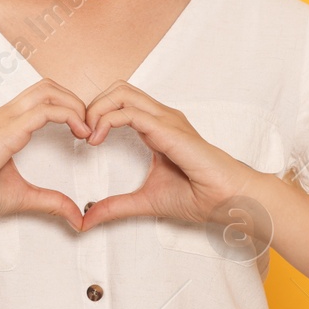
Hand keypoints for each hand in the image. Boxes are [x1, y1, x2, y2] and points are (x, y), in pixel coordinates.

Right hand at [0, 79, 90, 231]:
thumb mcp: (22, 197)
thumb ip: (51, 202)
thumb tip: (77, 217)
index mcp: (6, 124)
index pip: (42, 98)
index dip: (68, 108)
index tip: (84, 133)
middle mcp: (5, 115)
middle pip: (47, 87)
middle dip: (75, 101)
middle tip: (89, 127)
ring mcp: (4, 119)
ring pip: (47, 91)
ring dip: (74, 105)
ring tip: (86, 128)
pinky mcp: (5, 130)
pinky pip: (43, 111)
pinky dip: (68, 116)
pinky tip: (79, 133)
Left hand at [76, 81, 267, 240]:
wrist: (228, 200)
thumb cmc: (199, 196)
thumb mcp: (144, 202)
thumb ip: (115, 207)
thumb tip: (86, 219)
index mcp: (156, 127)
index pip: (120, 102)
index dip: (96, 114)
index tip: (82, 140)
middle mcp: (160, 117)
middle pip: (117, 88)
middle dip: (92, 105)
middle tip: (80, 134)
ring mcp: (166, 119)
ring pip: (120, 92)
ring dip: (96, 109)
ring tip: (87, 136)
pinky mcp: (169, 129)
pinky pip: (130, 112)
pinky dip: (106, 120)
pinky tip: (96, 140)